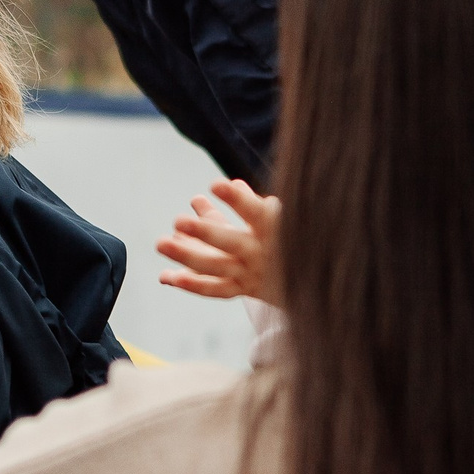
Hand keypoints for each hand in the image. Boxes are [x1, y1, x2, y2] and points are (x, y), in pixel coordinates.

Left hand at [156, 179, 282, 306]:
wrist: (312, 280)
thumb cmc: (285, 235)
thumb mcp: (273, 216)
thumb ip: (247, 202)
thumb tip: (232, 184)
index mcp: (275, 229)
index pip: (258, 213)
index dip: (238, 199)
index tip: (216, 185)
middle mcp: (262, 253)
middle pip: (231, 243)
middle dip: (205, 232)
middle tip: (177, 221)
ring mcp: (250, 273)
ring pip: (216, 266)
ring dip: (187, 256)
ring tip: (161, 243)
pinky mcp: (242, 288)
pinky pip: (215, 288)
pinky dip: (192, 284)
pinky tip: (167, 276)